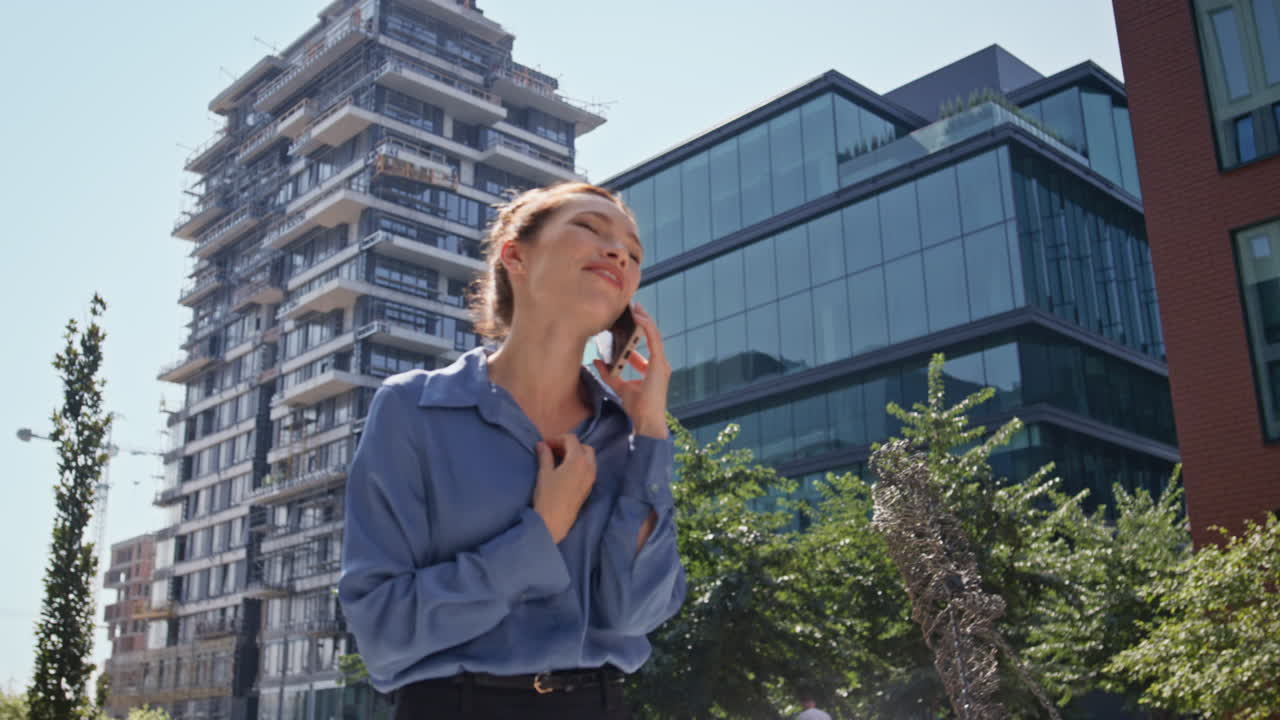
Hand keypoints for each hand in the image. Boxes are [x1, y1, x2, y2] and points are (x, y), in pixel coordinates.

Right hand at [532, 434, 595, 542]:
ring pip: (588, 458)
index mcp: (578, 460)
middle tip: (553, 450)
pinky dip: (579, 464)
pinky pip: (588, 469)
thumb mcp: (544, 473)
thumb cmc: (547, 496)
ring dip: (575, 454)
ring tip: (558, 459)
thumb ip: (545, 455)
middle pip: (583, 447)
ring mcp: (591, 478)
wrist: (554, 522)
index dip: (557, 438)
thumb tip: (542, 444)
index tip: (544, 444)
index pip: (572, 439)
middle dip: (569, 445)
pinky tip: (565, 470)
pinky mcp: (589, 487)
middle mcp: (589, 467)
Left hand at [593, 304, 669, 438]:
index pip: (646, 346)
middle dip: (642, 321)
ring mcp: (661, 365)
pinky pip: (654, 341)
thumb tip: (596, 361)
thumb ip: (609, 374)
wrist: (646, 422)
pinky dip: (647, 328)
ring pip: (654, 336)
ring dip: (645, 320)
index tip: (631, 320)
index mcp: (652, 369)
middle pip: (651, 337)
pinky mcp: (660, 365)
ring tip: (636, 308)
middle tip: (633, 307)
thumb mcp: (619, 386)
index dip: (638, 333)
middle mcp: (659, 365)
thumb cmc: (636, 408)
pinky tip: (639, 318)